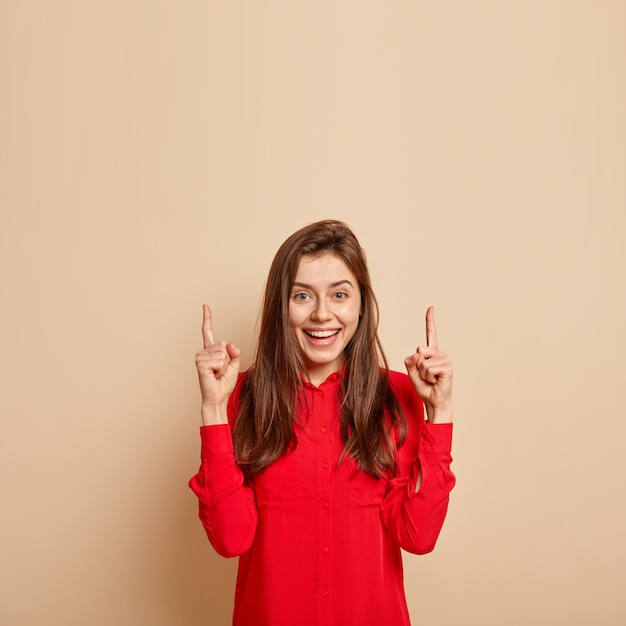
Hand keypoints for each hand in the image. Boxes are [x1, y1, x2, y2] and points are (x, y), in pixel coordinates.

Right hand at [195, 305, 240, 422]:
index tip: (205, 306)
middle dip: (228, 359)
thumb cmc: (224, 383)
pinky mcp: (200, 364)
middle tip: (220, 371)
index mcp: (211, 350)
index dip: (207, 318)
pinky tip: (213, 375)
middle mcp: (203, 352)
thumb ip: (234, 352)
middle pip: (224, 345)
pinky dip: (220, 369)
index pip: (208, 331)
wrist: (218, 397)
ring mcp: (200, 357)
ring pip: (222, 353)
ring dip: (224, 366)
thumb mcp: (234, 365)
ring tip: (217, 374)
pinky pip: (219, 360)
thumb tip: (229, 344)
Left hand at [404, 306, 452, 422]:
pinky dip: (428, 377)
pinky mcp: (448, 367)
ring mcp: (445, 359)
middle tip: (426, 375)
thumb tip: (419, 353)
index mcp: (431, 352)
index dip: (430, 320)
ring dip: (423, 374)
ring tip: (431, 379)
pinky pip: (428, 368)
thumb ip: (410, 360)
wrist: (433, 400)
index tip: (431, 308)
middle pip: (419, 350)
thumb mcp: (411, 371)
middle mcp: (440, 353)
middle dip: (418, 365)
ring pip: (423, 362)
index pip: (430, 333)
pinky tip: (436, 381)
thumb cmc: (424, 386)